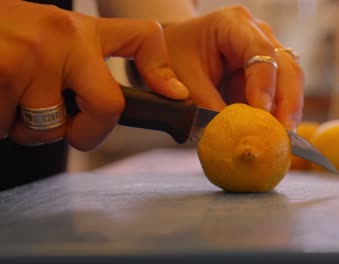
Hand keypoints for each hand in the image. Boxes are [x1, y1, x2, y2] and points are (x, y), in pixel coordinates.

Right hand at [0, 0, 187, 149]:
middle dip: (88, 134)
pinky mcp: (0, 70)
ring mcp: (32, 55)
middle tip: (64, 128)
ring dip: (26, 128)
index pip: (142, 40)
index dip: (163, 71)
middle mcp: (63, 38)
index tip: (176, 96)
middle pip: (108, 108)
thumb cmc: (3, 38)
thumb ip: (81, 65)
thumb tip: (116, 107)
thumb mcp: (48, 38)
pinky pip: (7, 128)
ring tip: (9, 97)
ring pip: (48, 129)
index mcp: (81, 31)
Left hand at [163, 6, 303, 129]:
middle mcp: (259, 35)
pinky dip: (278, 118)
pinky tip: (273, 137)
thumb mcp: (182, 75)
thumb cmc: (178, 54)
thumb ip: (204, 101)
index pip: (260, 51)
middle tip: (281, 134)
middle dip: (287, 103)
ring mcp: (268, 55)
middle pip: (287, 68)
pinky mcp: (270, 76)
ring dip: (287, 113)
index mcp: (233, 23)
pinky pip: (282, 97)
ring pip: (291, 84)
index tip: (262, 112)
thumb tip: (230, 132)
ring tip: (279, 141)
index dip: (264, 83)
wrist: (178, 49)